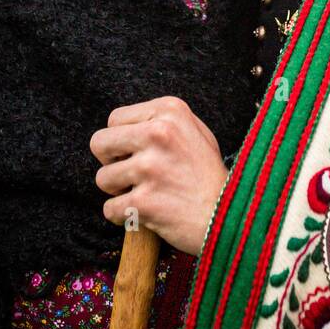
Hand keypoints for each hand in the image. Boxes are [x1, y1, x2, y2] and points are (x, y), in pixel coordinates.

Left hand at [89, 96, 229, 256]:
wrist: (230, 217)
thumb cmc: (210, 176)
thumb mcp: (197, 133)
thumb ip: (164, 122)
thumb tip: (127, 125)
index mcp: (170, 111)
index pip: (115, 119)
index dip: (121, 139)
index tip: (137, 153)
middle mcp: (158, 133)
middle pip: (99, 143)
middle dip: (110, 162)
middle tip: (130, 174)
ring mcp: (149, 168)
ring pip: (102, 178)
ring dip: (118, 191)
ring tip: (145, 194)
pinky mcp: (143, 201)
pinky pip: (110, 209)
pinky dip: (123, 216)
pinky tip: (145, 214)